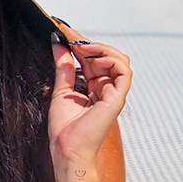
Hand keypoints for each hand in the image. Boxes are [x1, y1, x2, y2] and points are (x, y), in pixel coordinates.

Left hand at [47, 19, 132, 170]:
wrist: (67, 149)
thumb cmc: (64, 128)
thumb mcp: (61, 89)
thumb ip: (63, 66)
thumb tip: (58, 43)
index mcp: (95, 88)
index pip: (93, 59)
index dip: (82, 44)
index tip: (64, 32)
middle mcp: (107, 89)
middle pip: (107, 56)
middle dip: (89, 43)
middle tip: (70, 37)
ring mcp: (114, 93)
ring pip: (120, 60)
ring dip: (101, 48)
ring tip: (81, 48)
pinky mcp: (117, 98)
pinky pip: (124, 71)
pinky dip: (110, 58)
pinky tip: (92, 56)